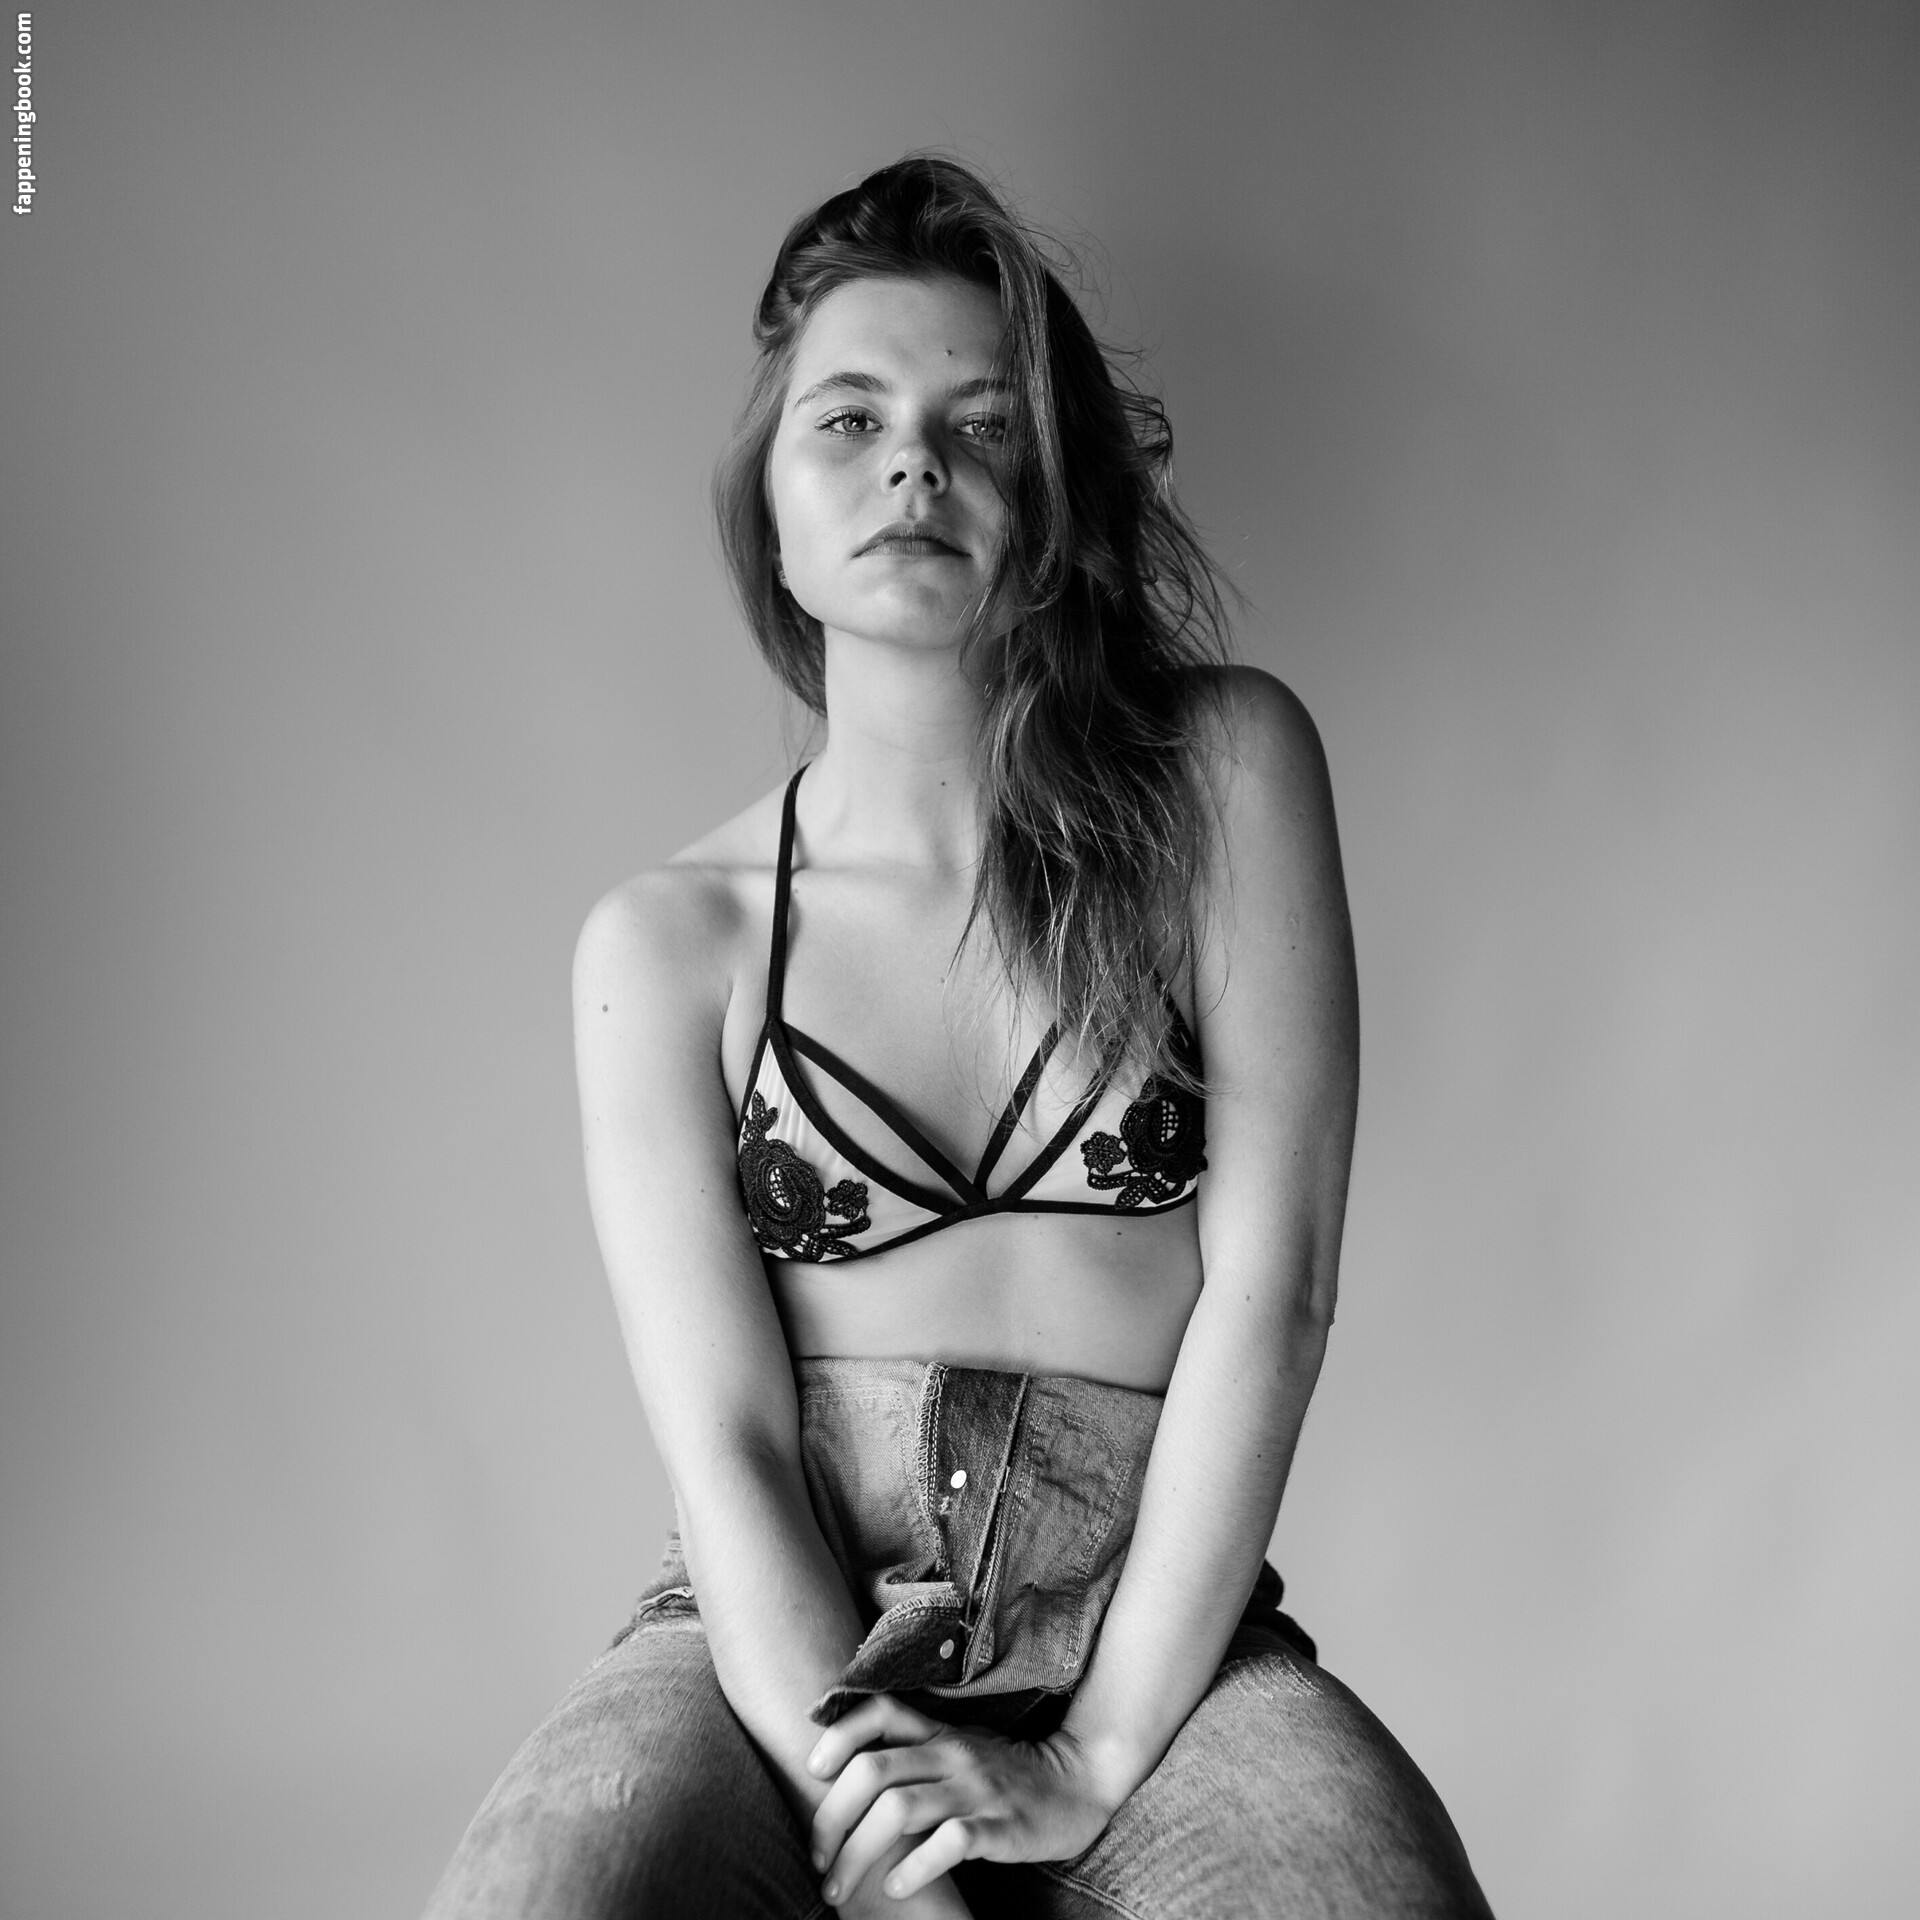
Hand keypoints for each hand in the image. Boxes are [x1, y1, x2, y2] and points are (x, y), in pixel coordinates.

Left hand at [807, 1695, 1116, 1904]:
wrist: (1077, 1785)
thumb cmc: (1006, 1773)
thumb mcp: (959, 1749)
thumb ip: (914, 1753)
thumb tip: (847, 1776)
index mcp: (938, 1732)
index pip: (878, 1712)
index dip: (837, 1735)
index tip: (811, 1771)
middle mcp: (951, 1753)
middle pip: (872, 1772)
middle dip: (831, 1818)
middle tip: (817, 1858)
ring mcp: (976, 1789)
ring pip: (899, 1809)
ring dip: (858, 1852)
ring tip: (838, 1888)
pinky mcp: (1000, 1826)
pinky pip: (948, 1843)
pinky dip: (914, 1868)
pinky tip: (895, 1888)